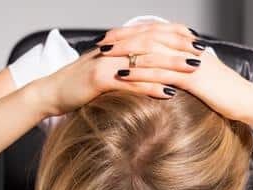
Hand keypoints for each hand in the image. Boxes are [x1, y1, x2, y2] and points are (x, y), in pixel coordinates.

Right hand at [29, 22, 205, 116]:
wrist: (51, 92)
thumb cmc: (79, 85)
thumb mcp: (106, 70)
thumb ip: (126, 65)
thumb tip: (147, 68)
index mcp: (117, 43)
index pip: (151, 34)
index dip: (175, 37)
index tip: (196, 43)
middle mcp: (114, 48)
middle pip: (153, 44)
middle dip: (179, 48)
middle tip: (202, 54)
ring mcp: (107, 62)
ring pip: (145, 61)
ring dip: (172, 66)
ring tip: (193, 72)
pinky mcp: (100, 79)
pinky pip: (131, 82)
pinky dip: (151, 87)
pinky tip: (169, 92)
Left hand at [101, 25, 252, 121]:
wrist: (247, 101)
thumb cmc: (224, 92)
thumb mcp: (201, 76)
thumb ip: (183, 70)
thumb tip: (166, 73)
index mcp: (188, 45)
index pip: (155, 32)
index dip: (131, 33)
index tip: (112, 37)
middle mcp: (187, 48)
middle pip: (149, 37)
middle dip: (123, 39)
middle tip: (102, 43)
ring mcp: (189, 62)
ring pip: (151, 51)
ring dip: (125, 53)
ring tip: (105, 56)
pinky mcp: (191, 78)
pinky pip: (160, 72)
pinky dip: (139, 72)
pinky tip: (122, 75)